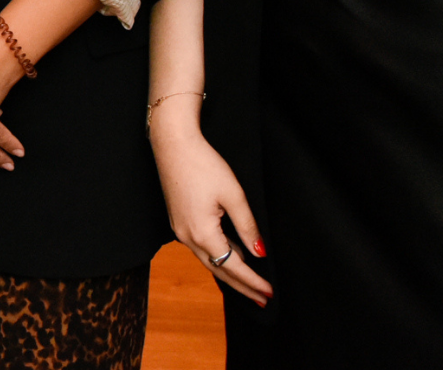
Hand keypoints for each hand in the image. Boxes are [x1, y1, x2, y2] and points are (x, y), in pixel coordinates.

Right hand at [149, 108, 271, 305]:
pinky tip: (229, 258)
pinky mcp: (178, 220)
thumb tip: (259, 252)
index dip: (253, 281)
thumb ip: (248, 226)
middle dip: (242, 286)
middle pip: (218, 270)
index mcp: (202, 233)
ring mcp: (180, 229)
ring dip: (229, 274)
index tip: (270, 293)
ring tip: (249, 284)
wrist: (172, 144)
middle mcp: (187, 237)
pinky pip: (200, 248)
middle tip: (262, 299)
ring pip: (208, 260)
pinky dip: (218, 258)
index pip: (233, 266)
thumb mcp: (233, 195)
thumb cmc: (203, 164)